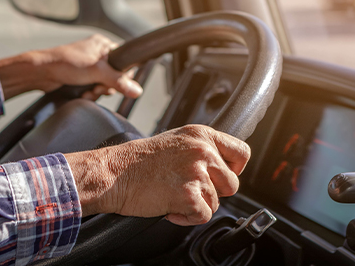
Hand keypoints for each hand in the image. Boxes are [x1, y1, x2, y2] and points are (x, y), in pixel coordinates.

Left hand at [0, 34, 141, 99]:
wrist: (42, 73)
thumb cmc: (65, 63)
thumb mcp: (97, 71)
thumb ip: (119, 81)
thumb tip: (136, 90)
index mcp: (103, 45)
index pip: (123, 62)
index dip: (121, 75)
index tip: (114, 82)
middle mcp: (97, 55)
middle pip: (114, 76)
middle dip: (106, 86)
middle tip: (98, 87)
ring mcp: (89, 67)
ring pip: (104, 84)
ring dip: (97, 91)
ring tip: (88, 91)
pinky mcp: (81, 77)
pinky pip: (94, 88)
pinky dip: (90, 93)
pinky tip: (83, 93)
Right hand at [65, 125, 250, 225]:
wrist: (112, 174)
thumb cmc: (136, 161)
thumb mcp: (175, 142)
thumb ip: (200, 150)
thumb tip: (222, 168)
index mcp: (201, 135)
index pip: (242, 152)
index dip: (234, 169)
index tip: (221, 175)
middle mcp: (202, 151)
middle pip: (232, 183)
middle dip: (213, 192)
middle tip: (188, 189)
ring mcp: (196, 172)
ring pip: (217, 202)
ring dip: (196, 205)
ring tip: (172, 196)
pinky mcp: (189, 195)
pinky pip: (204, 216)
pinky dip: (187, 218)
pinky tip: (170, 208)